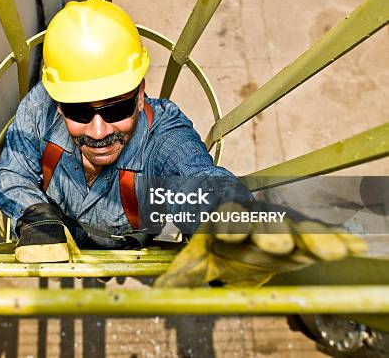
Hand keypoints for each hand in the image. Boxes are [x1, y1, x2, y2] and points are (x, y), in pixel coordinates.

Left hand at [154, 201, 366, 287]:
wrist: (240, 230)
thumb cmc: (219, 243)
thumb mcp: (199, 256)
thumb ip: (182, 271)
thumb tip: (158, 292)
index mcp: (225, 218)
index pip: (225, 218)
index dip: (228, 225)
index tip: (231, 234)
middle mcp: (255, 218)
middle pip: (263, 222)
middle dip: (270, 233)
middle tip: (278, 246)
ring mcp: (281, 225)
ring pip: (296, 228)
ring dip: (313, 239)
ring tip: (332, 252)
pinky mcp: (303, 235)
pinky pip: (321, 236)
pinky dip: (337, 240)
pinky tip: (353, 247)